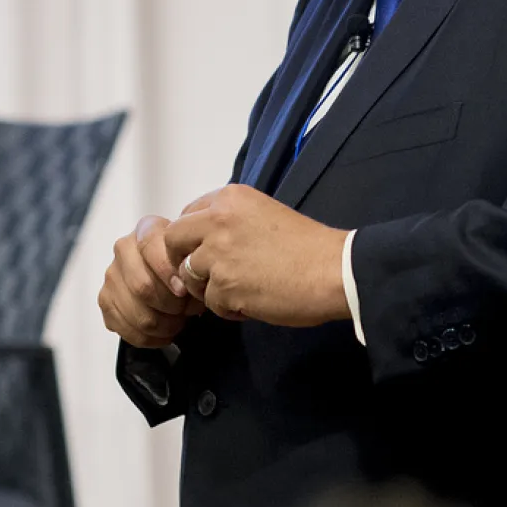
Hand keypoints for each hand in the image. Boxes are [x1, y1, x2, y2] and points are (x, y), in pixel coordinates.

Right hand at [99, 215, 205, 347]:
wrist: (176, 273)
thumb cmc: (189, 262)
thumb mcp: (196, 255)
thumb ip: (192, 263)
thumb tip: (191, 286)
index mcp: (147, 229)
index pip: (149, 248)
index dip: (168, 272)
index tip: (184, 290)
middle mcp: (124, 248)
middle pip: (142, 287)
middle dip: (170, 306)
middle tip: (186, 311)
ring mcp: (111, 275)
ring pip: (135, 312)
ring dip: (163, 324)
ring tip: (179, 322)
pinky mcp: (106, 300)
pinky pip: (125, 328)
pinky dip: (150, 337)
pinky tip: (165, 332)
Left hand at [163, 184, 350, 327]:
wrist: (334, 270)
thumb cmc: (309, 245)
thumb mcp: (265, 215)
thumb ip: (232, 222)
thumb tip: (207, 241)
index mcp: (231, 198)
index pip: (187, 214)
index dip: (192, 237)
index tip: (207, 250)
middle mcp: (218, 220)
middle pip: (172, 241)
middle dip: (182, 260)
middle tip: (206, 275)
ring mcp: (217, 254)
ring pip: (187, 275)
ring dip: (207, 287)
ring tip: (239, 290)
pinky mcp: (223, 286)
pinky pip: (210, 303)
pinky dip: (227, 307)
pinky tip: (253, 301)